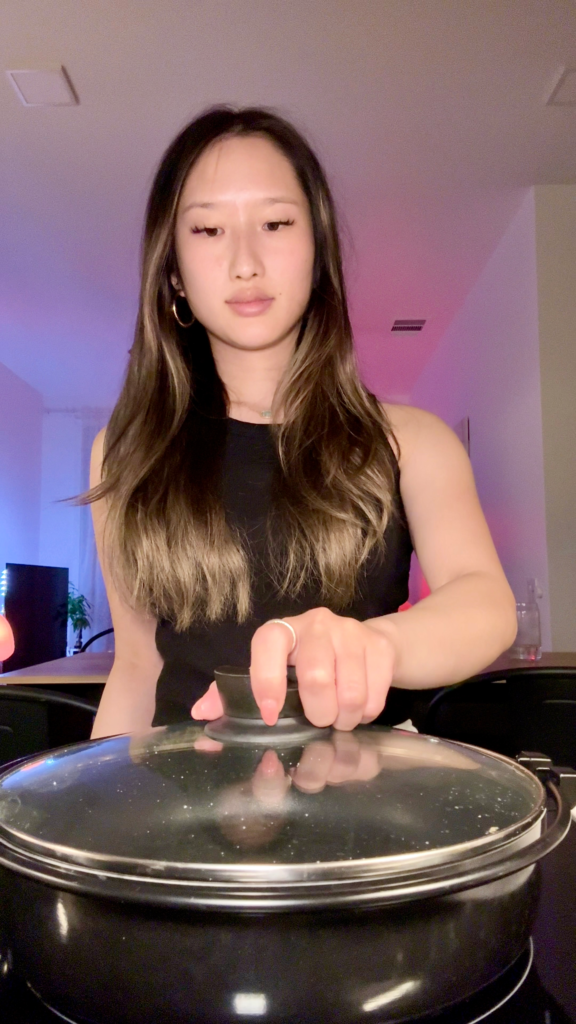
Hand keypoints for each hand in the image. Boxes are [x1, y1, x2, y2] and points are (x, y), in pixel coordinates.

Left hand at [191, 607, 397, 730]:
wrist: (365, 643)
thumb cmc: (306, 664)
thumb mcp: (271, 673)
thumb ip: (234, 694)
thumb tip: (200, 714)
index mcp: (282, 630)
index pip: (268, 645)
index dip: (265, 682)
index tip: (268, 716)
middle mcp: (316, 623)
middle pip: (315, 677)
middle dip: (317, 712)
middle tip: (319, 720)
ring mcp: (351, 632)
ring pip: (349, 692)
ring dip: (344, 718)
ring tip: (339, 718)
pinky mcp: (379, 646)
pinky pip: (375, 695)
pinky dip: (366, 713)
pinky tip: (359, 708)